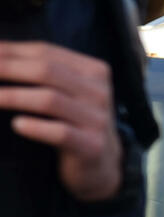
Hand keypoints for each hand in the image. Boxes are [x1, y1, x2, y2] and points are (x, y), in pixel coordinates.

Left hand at [0, 41, 121, 201]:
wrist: (102, 165)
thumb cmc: (74, 123)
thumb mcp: (67, 92)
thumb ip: (40, 71)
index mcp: (95, 71)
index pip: (45, 52)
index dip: (8, 51)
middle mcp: (100, 92)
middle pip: (46, 71)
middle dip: (5, 69)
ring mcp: (98, 120)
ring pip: (50, 100)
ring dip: (11, 97)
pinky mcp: (93, 146)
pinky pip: (60, 133)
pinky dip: (35, 127)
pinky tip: (16, 125)